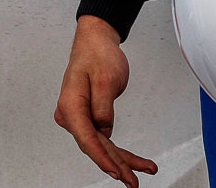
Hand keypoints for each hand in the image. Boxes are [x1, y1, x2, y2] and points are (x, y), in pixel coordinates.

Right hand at [54, 16, 157, 187]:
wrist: (95, 42)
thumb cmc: (98, 55)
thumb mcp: (105, 79)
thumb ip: (103, 108)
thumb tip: (104, 130)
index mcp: (70, 106)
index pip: (87, 139)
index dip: (102, 158)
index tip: (117, 172)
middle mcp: (71, 115)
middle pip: (96, 146)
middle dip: (117, 165)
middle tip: (133, 182)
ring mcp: (80, 118)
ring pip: (102, 146)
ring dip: (122, 161)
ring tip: (145, 171)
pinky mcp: (90, 118)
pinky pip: (105, 138)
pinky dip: (119, 150)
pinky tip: (136, 162)